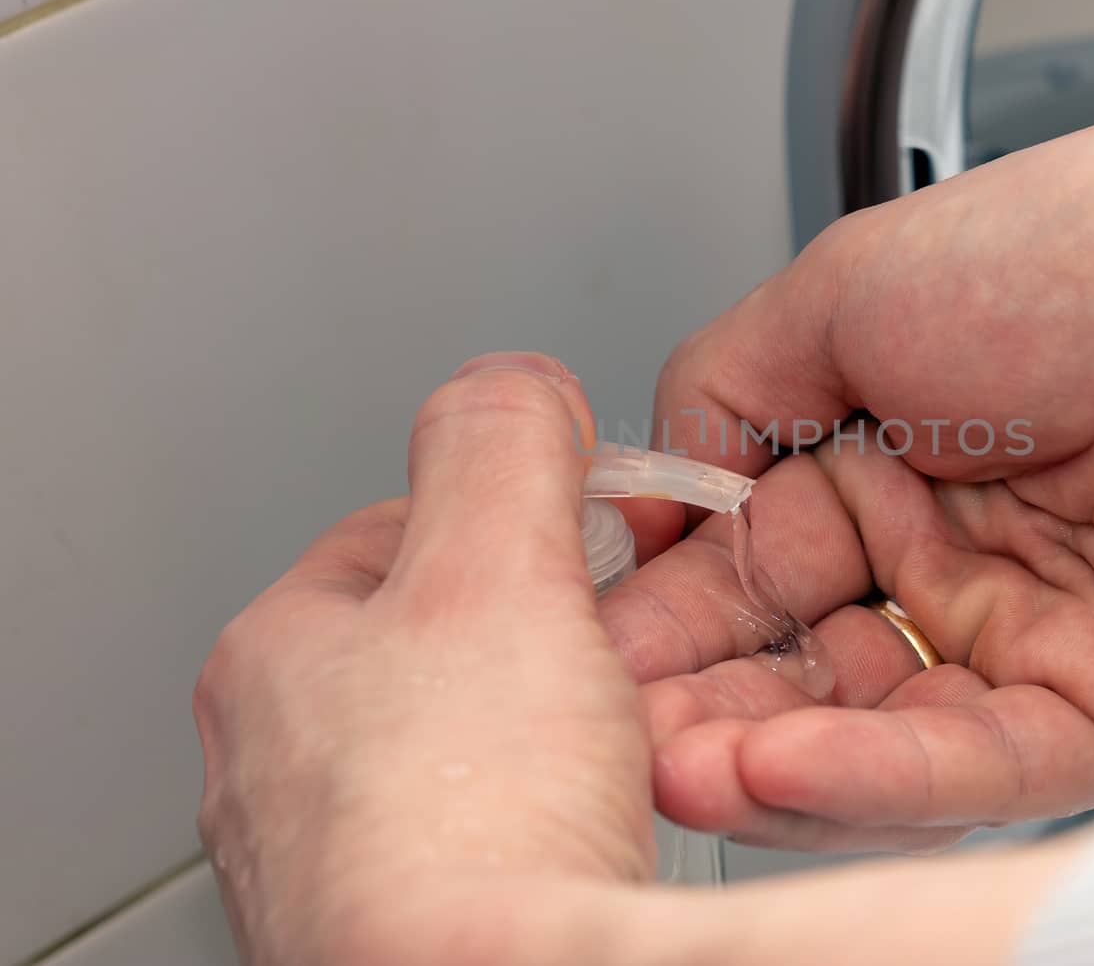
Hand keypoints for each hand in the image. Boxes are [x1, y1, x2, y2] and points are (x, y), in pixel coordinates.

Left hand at [194, 354, 653, 964]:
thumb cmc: (464, 825)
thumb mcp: (497, 570)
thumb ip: (504, 447)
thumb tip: (513, 384)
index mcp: (275, 656)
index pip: (407, 528)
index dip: (523, 513)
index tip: (602, 529)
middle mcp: (282, 762)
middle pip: (446, 640)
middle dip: (547, 631)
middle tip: (615, 652)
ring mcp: (335, 854)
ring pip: (473, 741)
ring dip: (553, 728)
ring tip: (609, 747)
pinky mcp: (395, 922)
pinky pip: (490, 833)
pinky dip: (545, 818)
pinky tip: (579, 832)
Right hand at [605, 0, 1093, 851]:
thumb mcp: (846, 289)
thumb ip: (725, 391)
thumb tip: (651, 490)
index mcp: (901, 456)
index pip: (754, 565)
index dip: (668, 603)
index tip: (581, 636)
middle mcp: (966, 557)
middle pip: (805, 667)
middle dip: (701, 701)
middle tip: (609, 726)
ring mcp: (1040, 643)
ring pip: (880, 736)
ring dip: (767, 758)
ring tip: (670, 761)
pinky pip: (982, 764)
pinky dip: (874, 773)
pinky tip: (776, 763)